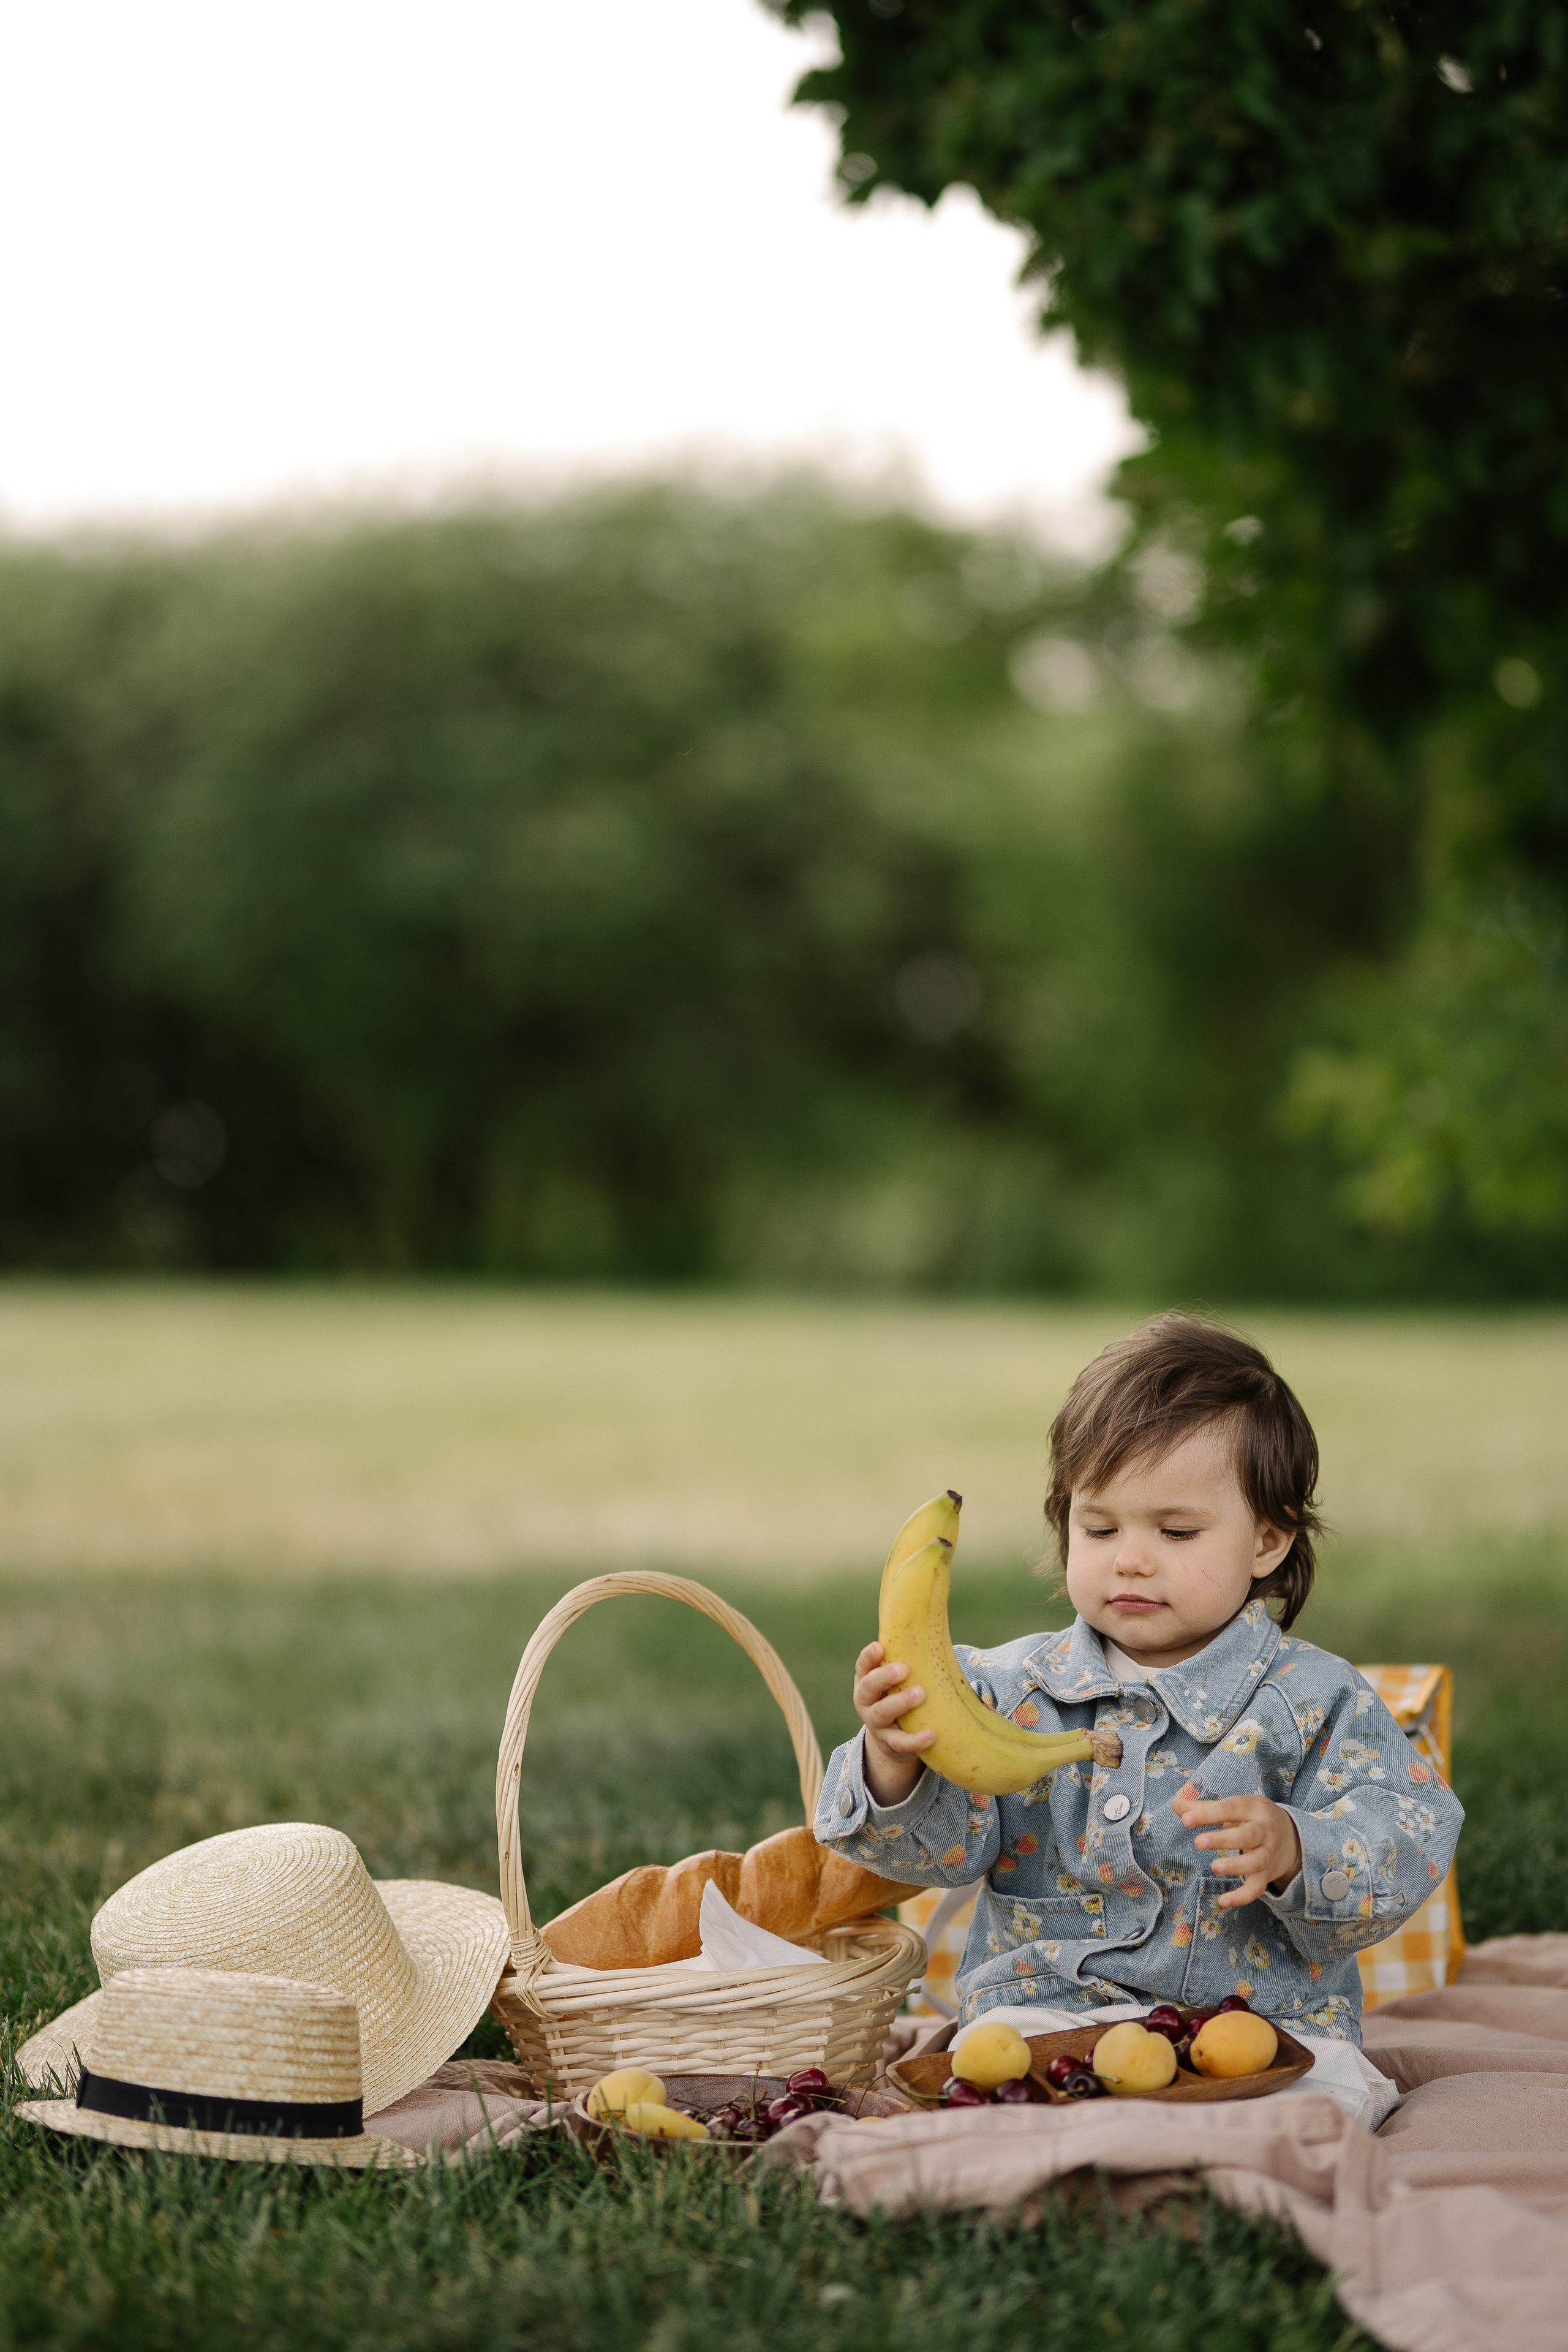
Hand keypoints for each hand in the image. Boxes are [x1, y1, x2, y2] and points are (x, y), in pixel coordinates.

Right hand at [853, 1640, 934, 1808]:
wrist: (891, 1739)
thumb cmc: (897, 1696)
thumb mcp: (894, 1681)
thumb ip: (906, 1660)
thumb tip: (933, 1630)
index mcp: (866, 1681)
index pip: (863, 1666)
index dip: (869, 1657)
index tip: (880, 1647)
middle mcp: (866, 1701)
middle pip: (869, 1687)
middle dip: (884, 1677)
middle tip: (904, 1669)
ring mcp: (876, 1724)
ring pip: (882, 1713)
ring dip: (900, 1703)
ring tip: (920, 1694)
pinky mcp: (890, 1743)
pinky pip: (901, 1743)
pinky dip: (916, 1740)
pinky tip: (932, 1735)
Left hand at [1173, 1793, 1301, 1909]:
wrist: (1292, 1837)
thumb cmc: (1252, 1818)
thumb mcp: (1234, 1808)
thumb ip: (1204, 1808)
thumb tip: (1176, 1804)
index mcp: (1253, 1808)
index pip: (1230, 1808)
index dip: (1208, 1814)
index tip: (1185, 1819)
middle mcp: (1264, 1831)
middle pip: (1248, 1835)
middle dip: (1224, 1839)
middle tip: (1199, 1842)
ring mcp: (1267, 1854)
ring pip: (1256, 1861)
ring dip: (1236, 1866)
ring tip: (1214, 1867)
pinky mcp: (1267, 1875)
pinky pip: (1257, 1888)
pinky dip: (1243, 1896)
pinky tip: (1224, 1901)